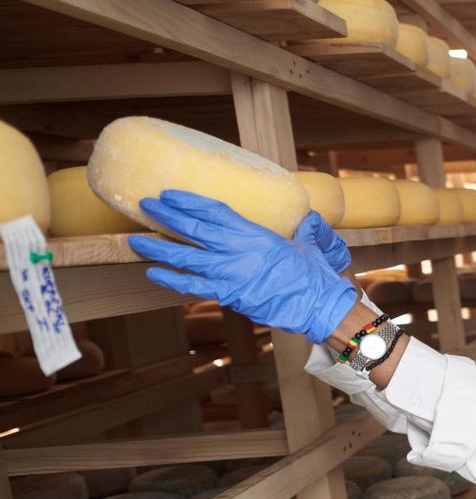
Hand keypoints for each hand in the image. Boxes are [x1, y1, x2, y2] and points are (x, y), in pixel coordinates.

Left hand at [129, 190, 356, 343]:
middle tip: (145, 205)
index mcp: (255, 233)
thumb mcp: (307, 244)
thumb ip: (303, 228)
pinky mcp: (228, 295)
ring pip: (185, 256)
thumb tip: (308, 218)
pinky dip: (170, 279)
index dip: (190, 201)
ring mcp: (230, 274)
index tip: (170, 194)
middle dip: (167, 216)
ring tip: (136, 240)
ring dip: (159, 248)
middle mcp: (238, 251)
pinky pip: (192, 286)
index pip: (215, 211)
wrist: (317, 304)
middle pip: (194, 229)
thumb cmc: (314, 275)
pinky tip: (153, 272)